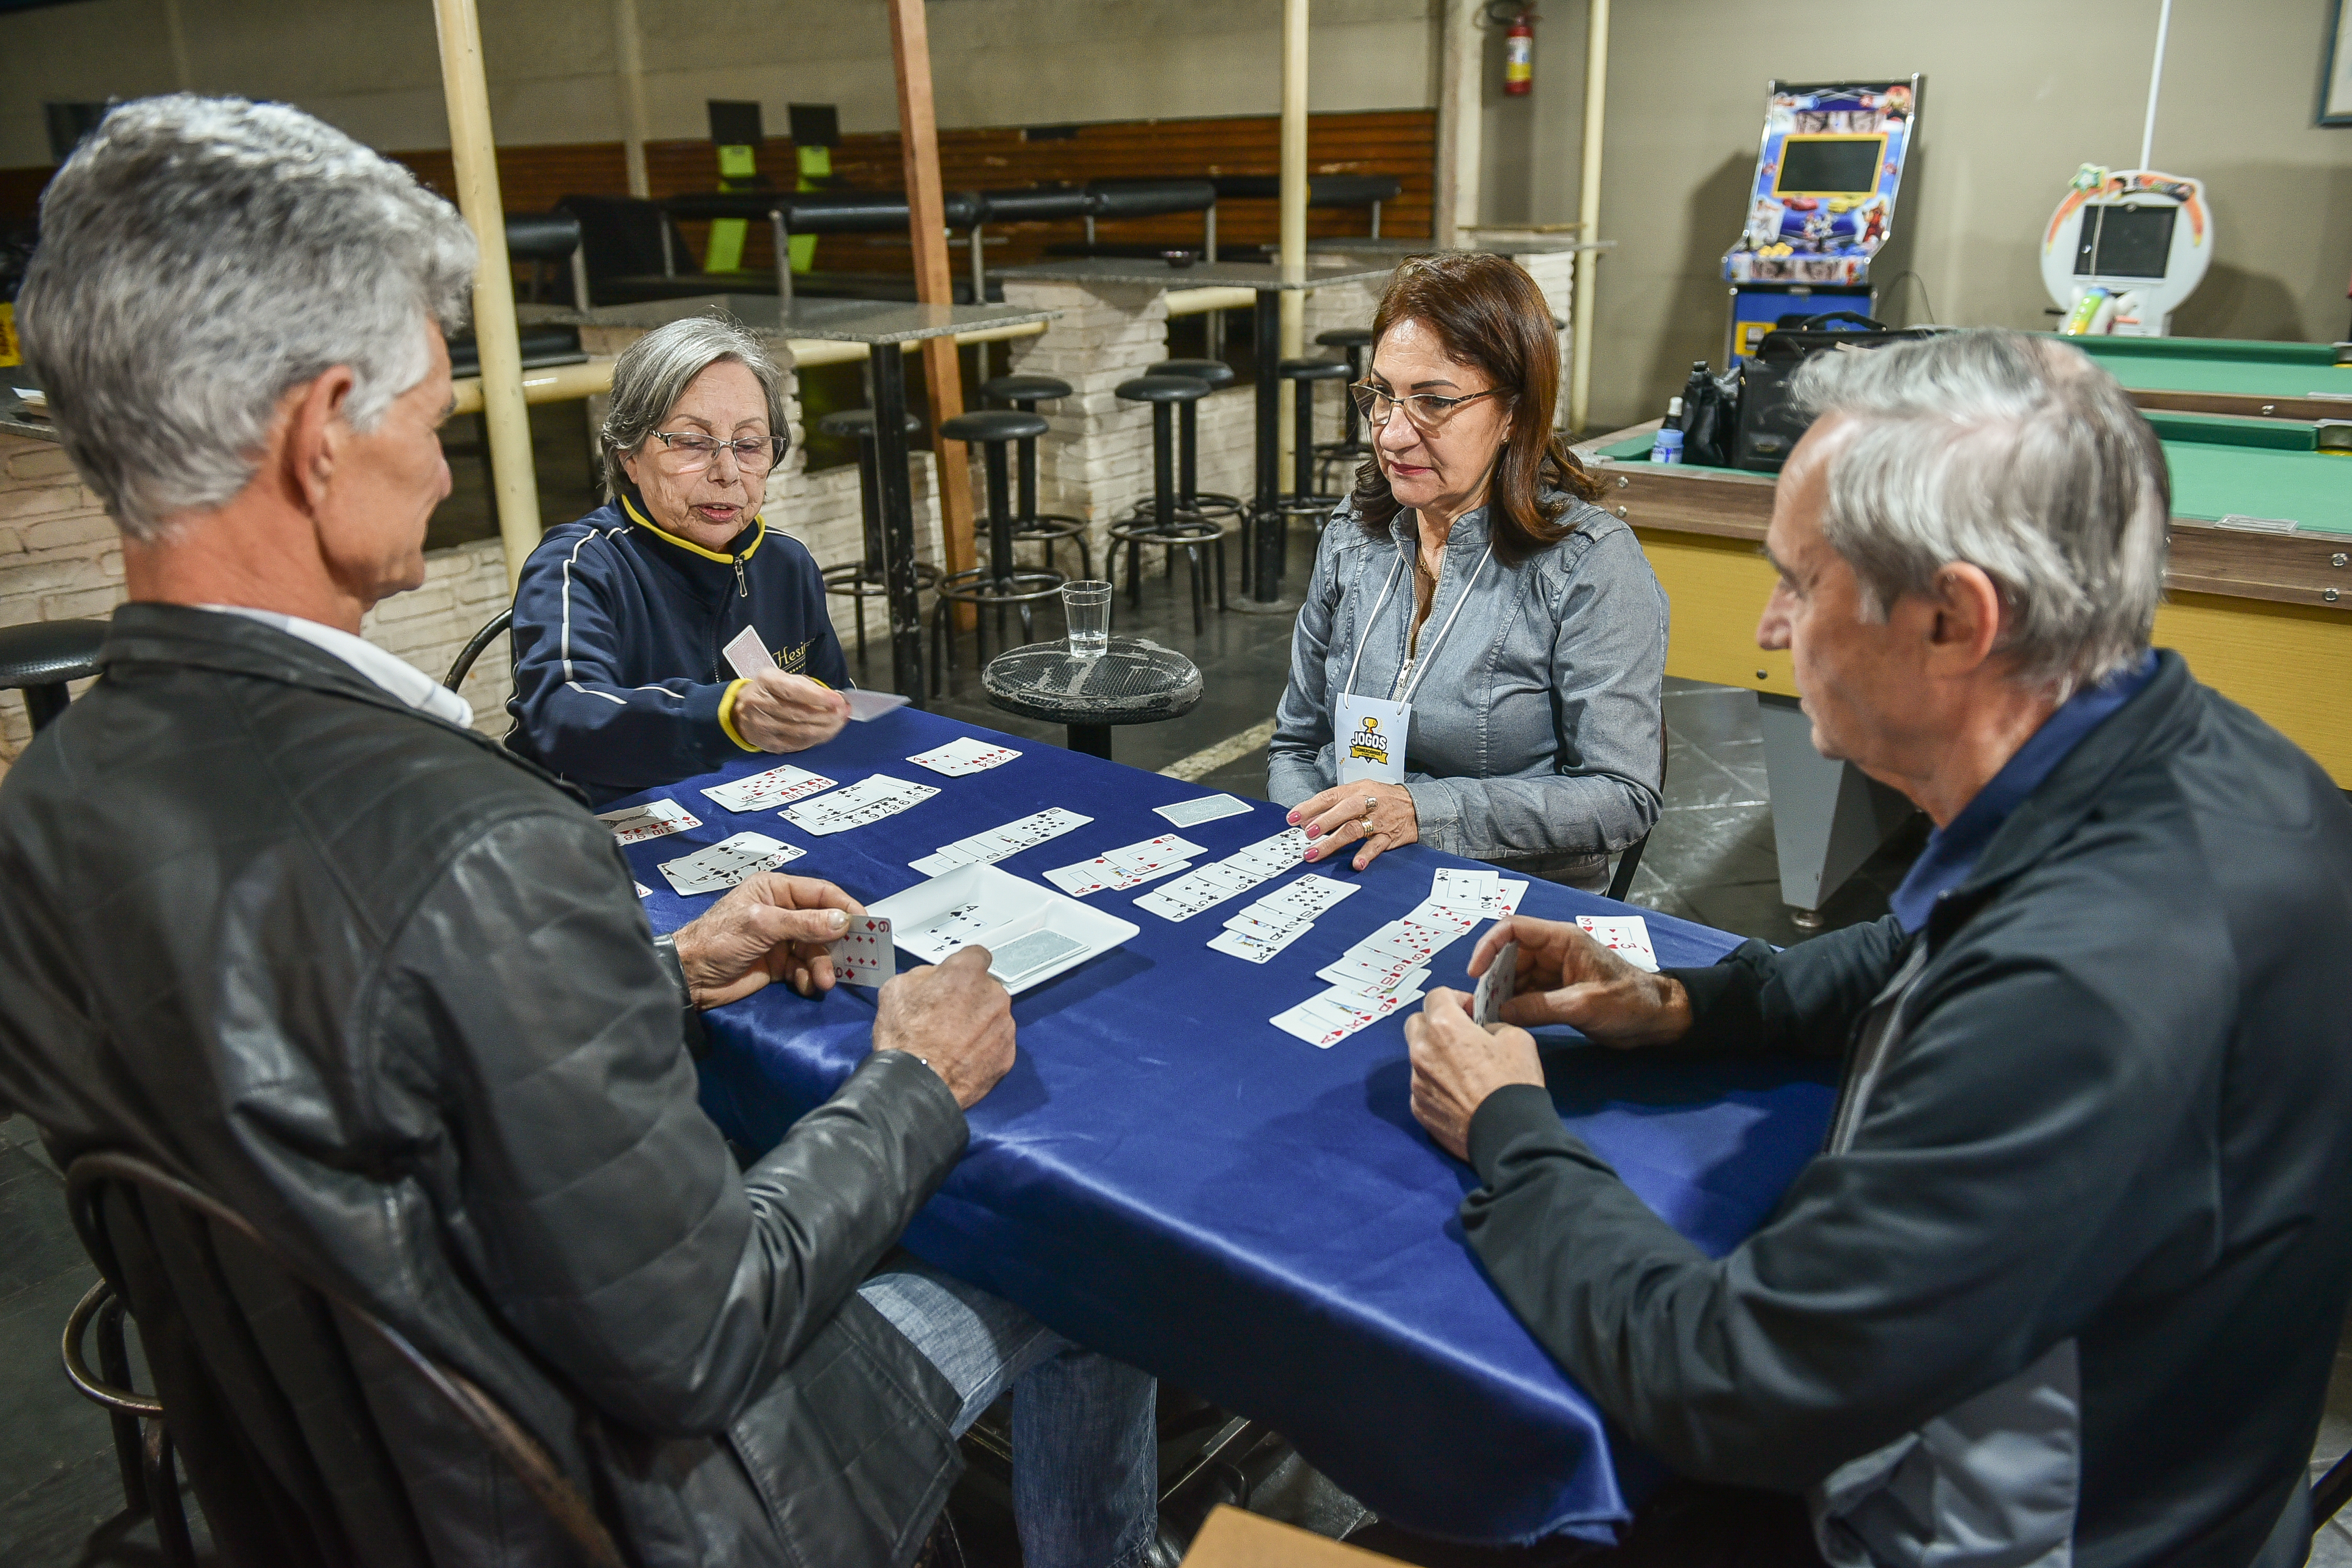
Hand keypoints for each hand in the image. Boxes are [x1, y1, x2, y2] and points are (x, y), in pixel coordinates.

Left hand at [673, 874, 859, 1005]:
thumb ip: (804, 923)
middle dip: (834, 945)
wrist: (690, 978)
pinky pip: (804, 969)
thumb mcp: (761, 925)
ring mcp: (781, 940)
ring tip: (824, 982)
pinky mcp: (778, 965)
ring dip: (822, 966)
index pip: (821, 893)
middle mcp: (781, 912)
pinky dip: (808, 978)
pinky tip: (805, 986)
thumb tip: (844, 921)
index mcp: (775, 891)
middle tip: (852, 960)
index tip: (866, 924)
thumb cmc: (719, 941)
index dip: (845, 907)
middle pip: (823, 924)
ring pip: (816, 950)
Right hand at [731, 670, 849, 752]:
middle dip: (828, 715)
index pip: (794, 691)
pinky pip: (797, 744)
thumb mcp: (785, 678)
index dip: (819, 697)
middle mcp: (760, 703)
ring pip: (801, 732)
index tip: (838, 701)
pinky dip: (815, 739)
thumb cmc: (769, 691)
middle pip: (800, 714)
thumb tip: (835, 699)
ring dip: (826, 729)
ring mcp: (761, 725)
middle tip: (844, 713)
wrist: (741, 708)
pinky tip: (825, 732)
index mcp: (767, 681)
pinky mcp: (766, 742)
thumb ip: (808, 687)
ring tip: (839, 723)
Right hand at [873, 947, 1015, 1109]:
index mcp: (966, 972)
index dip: (963, 966)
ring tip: (952, 1041)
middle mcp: (992, 994)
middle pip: (986, 988)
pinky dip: (985, 1048)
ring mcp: (1003, 1025)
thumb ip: (923, 975)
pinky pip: (997, 1043)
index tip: (956, 977)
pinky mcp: (1008, 1053)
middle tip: (947, 1016)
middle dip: (970, 998)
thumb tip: (933, 978)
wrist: (917, 1085)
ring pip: (993, 1016)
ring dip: (978, 1024)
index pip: (976, 955)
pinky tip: (963, 1057)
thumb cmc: (905, 1040)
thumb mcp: (896, 989)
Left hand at [1288, 781, 1417, 870]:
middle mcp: (1367, 803)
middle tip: (1306, 834)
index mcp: (1357, 790)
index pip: (1330, 796)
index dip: (1310, 807)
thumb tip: (1306, 819)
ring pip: (1354, 830)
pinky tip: (1355, 864)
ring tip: (1316, 852)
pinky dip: (1366, 855)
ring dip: (1333, 842)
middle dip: (1323, 822)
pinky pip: (1377, 846)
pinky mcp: (1389, 836)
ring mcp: (1379, 820)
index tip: (1293, 818)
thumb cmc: (1382, 799)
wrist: (1416, 806)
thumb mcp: (1359, 793)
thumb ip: (1334, 805)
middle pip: (1343, 811)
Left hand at [1406, 987, 1544, 1160]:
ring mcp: (1416, 1081)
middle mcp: (1421, 1051)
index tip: (1470, 1011)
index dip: (1455, 999)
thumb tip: (1483, 1031)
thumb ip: (1493, 1025)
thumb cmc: (1514, 1084)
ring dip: (1435, 1055)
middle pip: (1417, 1023)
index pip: (1436, 996)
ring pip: (1418, 1056)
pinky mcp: (1417, 1107)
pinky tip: (1458, 1094)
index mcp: (1444, 1027)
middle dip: (1436, 1023)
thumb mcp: (1517, 1038)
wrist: (1508, 1134)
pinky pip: (1422, 1085)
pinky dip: (1435, 1084)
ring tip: (1462, 1070)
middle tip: (1460, 1035)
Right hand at [1465, 916, 1692, 1048]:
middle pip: (1510, 956)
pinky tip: (1505, 1021)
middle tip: (1480, 1004)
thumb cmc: (1629, 1002)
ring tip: (1487, 1016)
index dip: (1489, 946)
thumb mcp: (1583, 1004)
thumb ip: (1540, 1007)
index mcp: (1562, 940)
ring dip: (1502, 994)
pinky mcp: (1559, 994)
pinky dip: (1515, 1006)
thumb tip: (1500, 1012)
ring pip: (1516, 978)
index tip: (1475, 973)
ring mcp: (1556, 974)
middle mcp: (1555, 953)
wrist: (1658, 1020)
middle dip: (1492, 977)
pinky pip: (1527, 995)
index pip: (1514, 929)